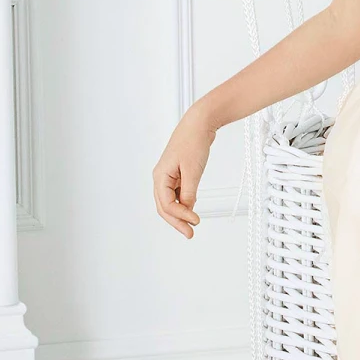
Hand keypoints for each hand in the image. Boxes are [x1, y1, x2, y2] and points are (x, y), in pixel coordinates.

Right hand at [153, 108, 214, 237]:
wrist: (199, 125)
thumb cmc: (193, 142)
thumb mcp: (193, 170)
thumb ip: (189, 192)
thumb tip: (187, 208)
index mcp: (160, 177)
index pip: (166, 204)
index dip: (180, 216)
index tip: (195, 222)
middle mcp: (161, 178)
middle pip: (165, 207)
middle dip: (177, 221)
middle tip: (190, 234)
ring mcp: (168, 177)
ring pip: (170, 202)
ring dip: (180, 214)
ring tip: (192, 226)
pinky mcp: (178, 175)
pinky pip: (178, 194)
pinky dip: (184, 204)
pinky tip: (192, 211)